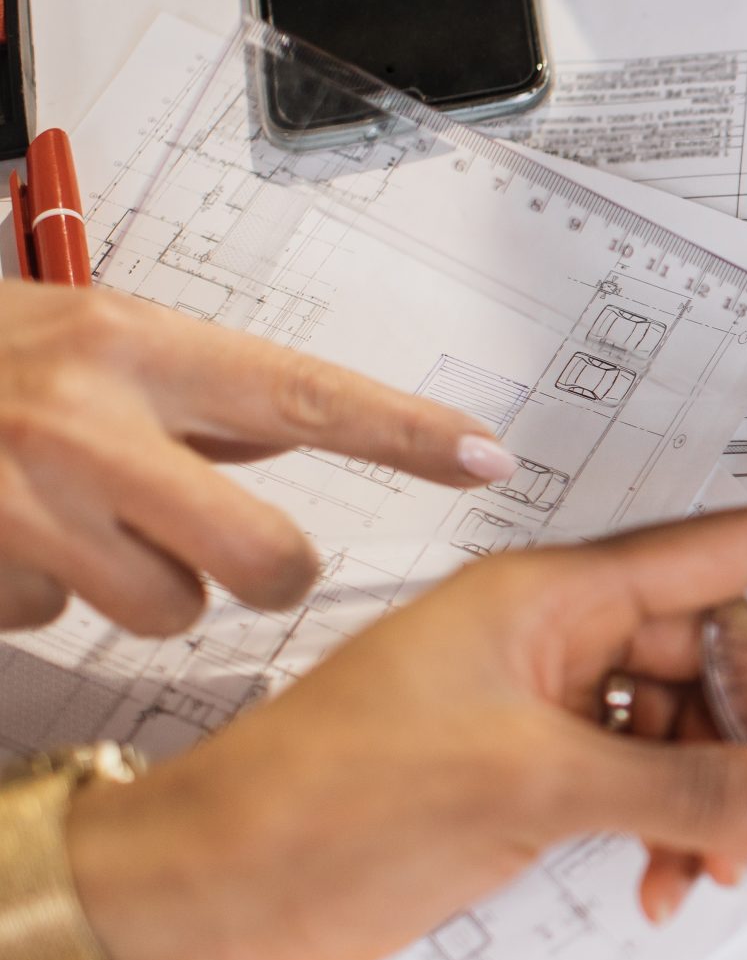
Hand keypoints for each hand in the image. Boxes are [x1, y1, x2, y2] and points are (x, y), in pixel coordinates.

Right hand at [0, 283, 512, 635]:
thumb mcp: (85, 341)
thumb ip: (190, 393)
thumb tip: (283, 436)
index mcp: (129, 349)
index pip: (307, 395)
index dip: (406, 432)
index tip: (484, 455)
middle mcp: (81, 422)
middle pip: (260, 556)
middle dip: (258, 570)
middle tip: (233, 549)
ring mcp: (19, 504)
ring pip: (160, 608)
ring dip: (131, 583)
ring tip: (68, 519)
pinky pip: (54, 618)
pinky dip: (35, 590)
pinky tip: (0, 536)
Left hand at [60, 480, 746, 959]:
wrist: (209, 889)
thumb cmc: (322, 799)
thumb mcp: (527, 787)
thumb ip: (686, 792)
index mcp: (547, 599)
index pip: (713, 552)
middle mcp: (553, 643)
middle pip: (716, 658)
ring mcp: (543, 712)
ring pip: (688, 729)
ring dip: (718, 795)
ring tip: (712, 865)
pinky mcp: (530, 779)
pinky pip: (647, 784)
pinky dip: (673, 830)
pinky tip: (665, 880)